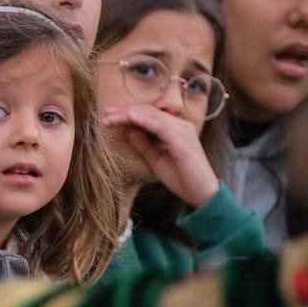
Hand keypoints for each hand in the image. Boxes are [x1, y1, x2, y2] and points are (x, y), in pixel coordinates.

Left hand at [101, 105, 220, 208]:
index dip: (127, 114)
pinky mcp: (183, 141)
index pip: (148, 116)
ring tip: (111, 117)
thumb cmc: (180, 177)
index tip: (108, 116)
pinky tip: (131, 118)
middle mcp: (180, 126)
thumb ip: (144, 144)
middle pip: (149, 112)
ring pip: (153, 116)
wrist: (202, 194)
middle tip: (105, 114)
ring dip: (130, 115)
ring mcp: (183, 131)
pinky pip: (162, 126)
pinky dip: (145, 120)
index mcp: (175, 129)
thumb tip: (128, 130)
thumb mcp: (155, 159)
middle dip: (125, 112)